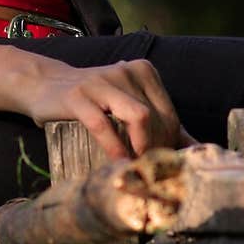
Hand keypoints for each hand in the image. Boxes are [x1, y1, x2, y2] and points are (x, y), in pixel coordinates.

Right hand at [25, 58, 197, 160]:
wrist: (46, 85)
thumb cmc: (94, 100)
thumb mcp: (128, 104)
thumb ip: (161, 123)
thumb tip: (197, 150)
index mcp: (143, 71)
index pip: (170, 114)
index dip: (170, 145)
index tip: (160, 165)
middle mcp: (125, 70)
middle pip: (157, 117)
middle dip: (157, 150)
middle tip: (148, 173)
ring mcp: (101, 81)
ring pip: (139, 117)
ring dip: (142, 149)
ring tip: (137, 169)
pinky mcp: (78, 96)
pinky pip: (103, 125)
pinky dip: (114, 148)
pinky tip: (116, 164)